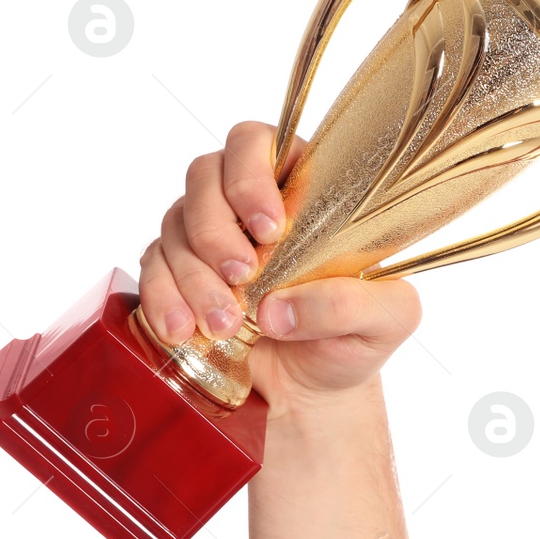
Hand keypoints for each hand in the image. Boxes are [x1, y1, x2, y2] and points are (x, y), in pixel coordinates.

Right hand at [137, 121, 421, 417]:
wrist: (312, 394)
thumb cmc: (354, 341)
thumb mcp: (386, 321)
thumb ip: (349, 305)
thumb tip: (278, 307)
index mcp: (305, 190)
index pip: (260, 144)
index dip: (251, 175)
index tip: (269, 229)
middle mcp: (249, 204)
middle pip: (205, 176)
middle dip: (217, 229)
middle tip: (242, 276)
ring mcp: (209, 236)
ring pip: (176, 224)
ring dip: (194, 276)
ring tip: (224, 326)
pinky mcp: (178, 274)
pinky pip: (153, 268)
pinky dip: (164, 298)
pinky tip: (183, 330)